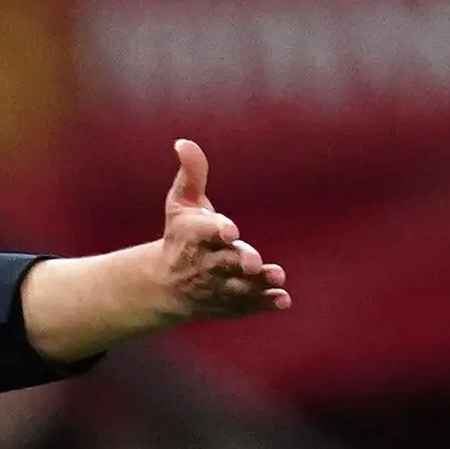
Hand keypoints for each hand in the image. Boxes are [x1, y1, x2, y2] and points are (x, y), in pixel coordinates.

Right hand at [155, 139, 289, 322]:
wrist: (165, 286)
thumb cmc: (179, 236)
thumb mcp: (180, 203)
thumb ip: (191, 174)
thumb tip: (184, 142)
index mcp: (193, 236)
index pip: (204, 232)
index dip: (217, 230)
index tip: (230, 230)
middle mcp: (205, 263)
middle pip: (223, 263)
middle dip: (240, 261)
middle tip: (254, 263)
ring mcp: (218, 286)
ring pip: (238, 287)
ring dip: (257, 285)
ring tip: (278, 277)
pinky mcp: (230, 303)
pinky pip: (247, 306)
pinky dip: (264, 304)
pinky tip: (283, 300)